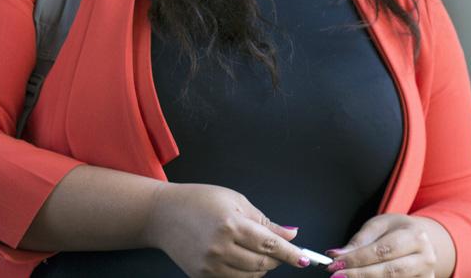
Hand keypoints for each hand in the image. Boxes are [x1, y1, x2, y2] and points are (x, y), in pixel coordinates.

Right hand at [145, 182, 309, 276]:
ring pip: (250, 277)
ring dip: (261, 268)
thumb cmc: (200, 200)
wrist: (164, 214)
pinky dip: (244, 274)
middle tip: (277, 249)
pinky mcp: (202, 277)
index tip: (306, 259)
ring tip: (255, 250)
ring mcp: (210, 266)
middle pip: (262, 264)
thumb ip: (263, 220)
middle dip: (276, 259)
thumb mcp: (234, 200)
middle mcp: (220, 248)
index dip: (290, 254)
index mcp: (230, 224)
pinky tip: (241, 259)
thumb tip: (290, 234)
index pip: (269, 245)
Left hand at [324, 214, 437, 276]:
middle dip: (360, 274)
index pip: (382, 250)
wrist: (421, 239)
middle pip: (389, 271)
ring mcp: (427, 276)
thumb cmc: (397, 229)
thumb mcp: (378, 225)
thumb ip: (359, 241)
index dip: (358, 258)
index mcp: (415, 236)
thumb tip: (338, 255)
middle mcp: (425, 258)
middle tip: (337, 275)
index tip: (336, 262)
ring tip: (345, 277)